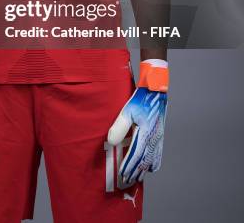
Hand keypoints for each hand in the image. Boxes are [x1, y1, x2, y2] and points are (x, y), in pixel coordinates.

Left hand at [107, 59, 167, 184]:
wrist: (157, 90)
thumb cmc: (141, 99)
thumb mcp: (127, 110)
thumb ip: (119, 127)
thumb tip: (111, 142)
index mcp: (145, 133)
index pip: (135, 155)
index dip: (128, 166)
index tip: (122, 174)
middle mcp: (154, 138)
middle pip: (144, 161)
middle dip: (135, 171)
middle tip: (127, 180)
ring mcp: (159, 137)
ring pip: (152, 160)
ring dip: (144, 170)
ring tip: (137, 177)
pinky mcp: (160, 135)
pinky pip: (159, 154)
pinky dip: (154, 163)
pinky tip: (150, 167)